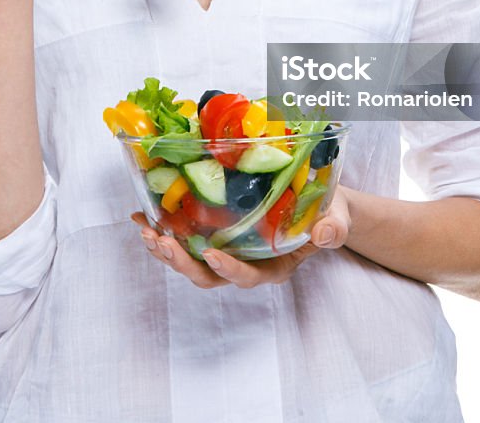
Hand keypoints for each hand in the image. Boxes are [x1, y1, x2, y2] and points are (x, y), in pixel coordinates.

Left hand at [131, 186, 351, 288]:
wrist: (318, 203)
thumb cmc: (327, 212)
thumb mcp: (336, 217)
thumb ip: (332, 229)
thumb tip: (326, 235)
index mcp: (274, 267)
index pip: (248, 277)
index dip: (229, 270)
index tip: (212, 255)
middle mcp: (246, 264)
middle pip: (209, 276)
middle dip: (183, 262)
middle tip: (161, 241)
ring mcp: (228, 252)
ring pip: (191, 262)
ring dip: (166, 249)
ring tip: (145, 230)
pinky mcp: (214, 235)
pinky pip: (185, 240)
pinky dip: (162, 231)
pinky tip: (143, 217)